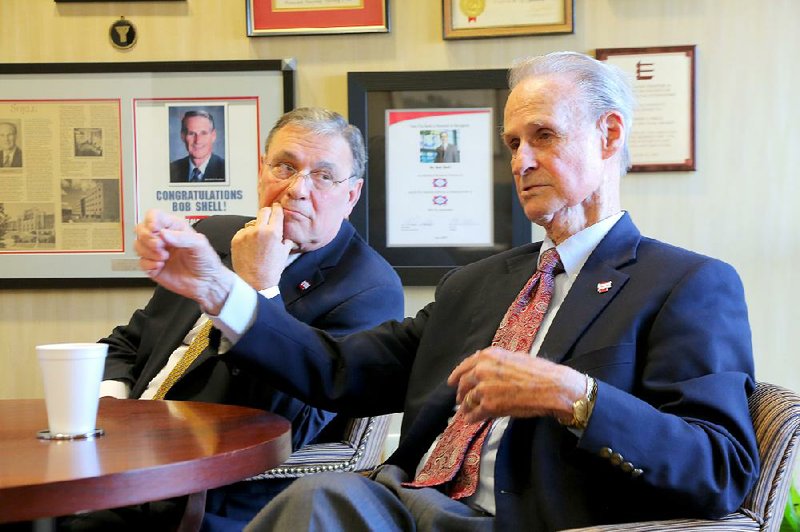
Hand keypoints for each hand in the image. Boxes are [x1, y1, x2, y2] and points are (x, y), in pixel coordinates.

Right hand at [134, 209, 234, 313]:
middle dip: (147, 237)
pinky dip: (149, 264)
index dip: (150, 220)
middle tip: (160, 245)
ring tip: (164, 257)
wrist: (207, 283)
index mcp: (174, 228)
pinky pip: (141, 262)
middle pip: (140, 229)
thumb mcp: (200, 245)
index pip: (154, 216)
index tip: (155, 229)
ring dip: (148, 251)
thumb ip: (182, 237)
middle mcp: (163, 239)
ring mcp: (157, 253)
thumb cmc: (207, 261)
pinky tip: (161, 266)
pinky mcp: (153, 267)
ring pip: (138, 245)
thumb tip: (164, 233)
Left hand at [231, 204, 296, 290]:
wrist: (255, 282)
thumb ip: (285, 240)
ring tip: (258, 240)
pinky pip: (243, 232)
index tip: (277, 208)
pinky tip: (250, 246)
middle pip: (263, 211)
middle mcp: (259, 230)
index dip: (277, 209)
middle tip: (268, 219)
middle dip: (267, 213)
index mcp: (274, 232)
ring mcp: (246, 234)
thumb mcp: (284, 253)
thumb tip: (285, 234)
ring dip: (256, 227)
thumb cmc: (271, 271)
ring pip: (252, 222)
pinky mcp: (236, 239)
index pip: (276, 211)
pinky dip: (246, 236)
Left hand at [447, 346, 586, 423]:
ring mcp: (484, 389)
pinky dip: (472, 418)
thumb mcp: (515, 357)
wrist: (552, 388)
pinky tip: (471, 420)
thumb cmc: (540, 372)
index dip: (456, 375)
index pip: (465, 366)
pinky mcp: (489, 406)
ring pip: (467, 400)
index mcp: (488, 356)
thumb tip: (487, 368)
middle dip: (461, 393)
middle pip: (463, 383)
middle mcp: (482, 370)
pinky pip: (475, 413)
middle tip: (460, 400)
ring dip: (466, 407)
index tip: (452, 382)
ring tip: (466, 412)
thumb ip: (497, 362)